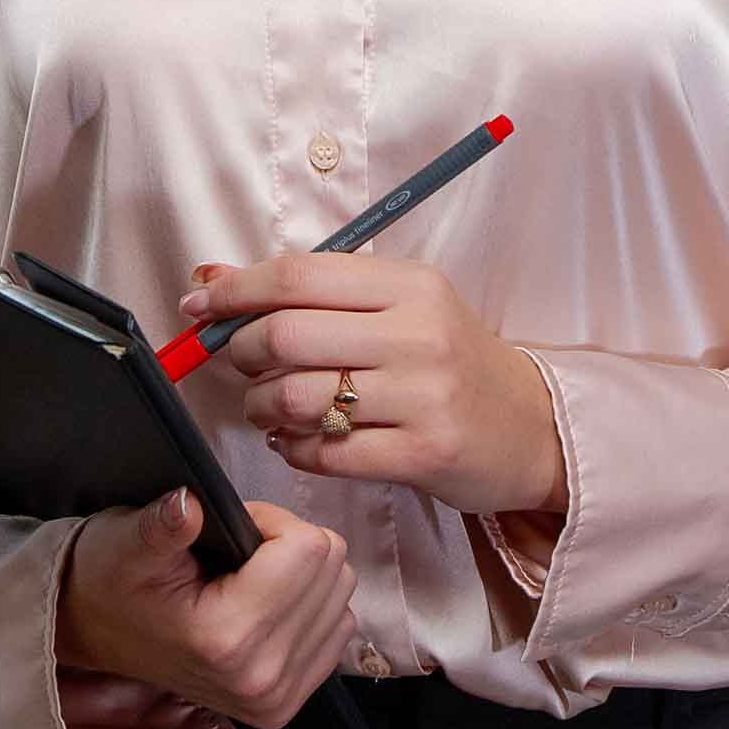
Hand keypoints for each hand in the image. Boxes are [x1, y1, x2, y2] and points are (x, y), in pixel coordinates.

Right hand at [55, 485, 357, 728]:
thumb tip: (188, 504)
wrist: (96, 632)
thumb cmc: (112, 578)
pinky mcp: (286, 706)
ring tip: (246, 580)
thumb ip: (162, 525)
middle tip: (236, 556)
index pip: (309, 548)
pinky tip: (263, 607)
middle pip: (333, 569)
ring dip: (302, 575)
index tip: (230, 531)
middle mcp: (262, 679)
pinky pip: (338, 629)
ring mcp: (277, 699)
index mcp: (227, 639)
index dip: (270, 521)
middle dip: (289, 545)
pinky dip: (308, 606)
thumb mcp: (127, 541)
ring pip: (342, 595)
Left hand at [178, 251, 567, 521]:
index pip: (297, 275)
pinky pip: (324, 453)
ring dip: (260, 407)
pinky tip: (295, 441)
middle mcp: (417, 333)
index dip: (234, 289)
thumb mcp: (399, 306)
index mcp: (409, 283)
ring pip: (297, 398)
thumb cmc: (449, 358)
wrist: (531, 425)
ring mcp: (423, 396)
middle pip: (286, 336)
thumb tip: (211, 274)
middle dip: (242, 353)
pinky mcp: (423, 454)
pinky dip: (292, 449)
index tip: (198, 303)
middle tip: (238, 365)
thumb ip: (313, 291)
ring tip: (266, 408)